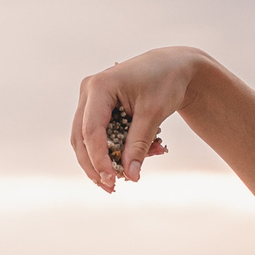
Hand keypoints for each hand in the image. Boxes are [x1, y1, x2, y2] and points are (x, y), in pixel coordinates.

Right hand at [70, 48, 190, 190]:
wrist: (173, 66)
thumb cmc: (165, 82)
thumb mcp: (153, 114)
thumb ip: (139, 144)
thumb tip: (130, 176)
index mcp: (99, 87)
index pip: (91, 131)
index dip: (99, 159)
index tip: (112, 180)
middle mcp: (89, 92)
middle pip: (81, 137)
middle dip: (94, 165)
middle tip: (110, 188)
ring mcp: (90, 100)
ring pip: (85, 139)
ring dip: (99, 161)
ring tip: (117, 181)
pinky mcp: (98, 108)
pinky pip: (97, 135)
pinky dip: (111, 150)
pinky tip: (126, 164)